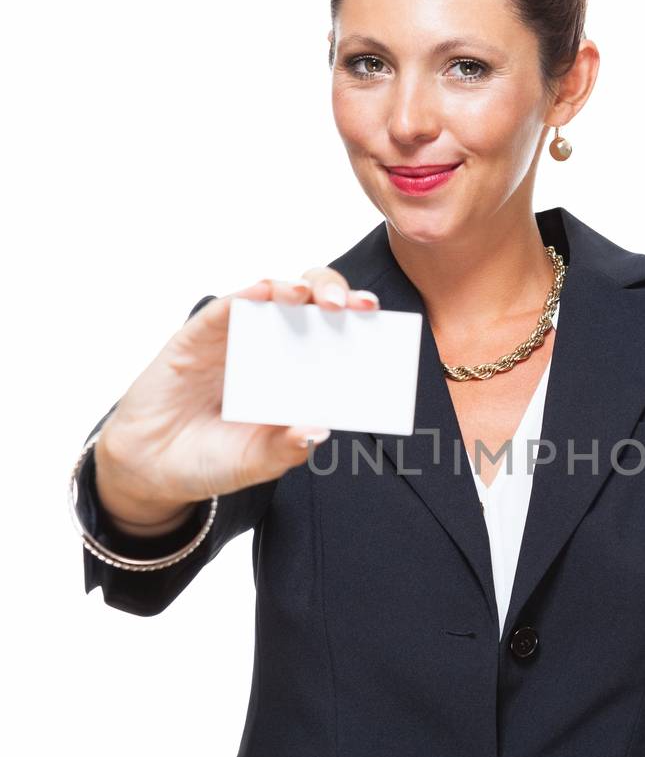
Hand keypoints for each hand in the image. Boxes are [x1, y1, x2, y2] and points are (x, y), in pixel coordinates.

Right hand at [95, 269, 379, 528]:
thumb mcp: (254, 463)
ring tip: (314, 297)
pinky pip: (227, 308)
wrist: (150, 467)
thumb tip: (319, 431)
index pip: (334, 339)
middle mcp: (271, 349)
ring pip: (273, 296)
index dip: (359, 327)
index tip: (383, 323)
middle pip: (311, 306)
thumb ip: (285, 449)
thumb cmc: (211, 460)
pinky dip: (248, 296)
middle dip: (337, 296)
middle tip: (355, 307)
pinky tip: (266, 293)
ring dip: (297, 288)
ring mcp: (236, 340)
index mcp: (295, 376)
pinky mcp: (198, 336)